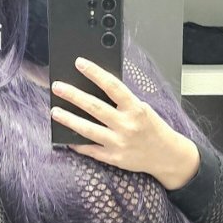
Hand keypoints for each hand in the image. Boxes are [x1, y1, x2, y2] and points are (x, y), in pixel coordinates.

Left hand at [49, 57, 200, 188]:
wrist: (167, 156)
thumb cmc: (153, 129)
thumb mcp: (143, 109)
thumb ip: (123, 102)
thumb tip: (96, 90)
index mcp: (136, 109)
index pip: (112, 86)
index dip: (95, 73)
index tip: (79, 63)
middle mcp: (127, 126)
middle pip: (94, 107)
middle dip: (73, 95)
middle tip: (58, 87)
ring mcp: (119, 143)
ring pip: (87, 129)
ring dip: (68, 119)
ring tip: (55, 111)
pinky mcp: (114, 158)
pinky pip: (90, 150)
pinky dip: (76, 143)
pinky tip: (66, 136)